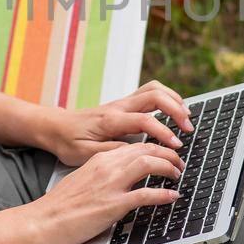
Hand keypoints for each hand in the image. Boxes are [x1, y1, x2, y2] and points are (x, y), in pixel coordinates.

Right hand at [27, 142, 185, 243]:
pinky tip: (172, 197)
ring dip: (169, 168)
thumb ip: (102, 174)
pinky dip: (163, 194)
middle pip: (146, 149)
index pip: (135, 145)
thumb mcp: (83, 180)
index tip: (166, 154)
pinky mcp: (113, 205)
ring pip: (149, 163)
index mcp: (100, 159)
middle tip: (179, 163)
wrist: (43, 220)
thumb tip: (119, 178)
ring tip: (178, 175)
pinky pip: (145, 194)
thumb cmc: (60, 205)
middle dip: (168, 154)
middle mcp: (107, 167)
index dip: (155, 147)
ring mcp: (111, 185)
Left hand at [33, 80, 195, 167]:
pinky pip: (149, 93)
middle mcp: (118, 107)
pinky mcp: (123, 104)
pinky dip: (166, 99)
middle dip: (176, 109)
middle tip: (188, 128)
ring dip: (174, 100)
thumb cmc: (67, 142)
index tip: (175, 146)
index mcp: (110, 121)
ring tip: (187, 117)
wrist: (54, 127)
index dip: (163, 132)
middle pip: (154, 95)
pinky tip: (174, 112)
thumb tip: (136, 153)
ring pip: (154, 89)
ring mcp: (121, 103)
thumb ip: (111, 153)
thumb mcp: (84, 155)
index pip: (144, 121)